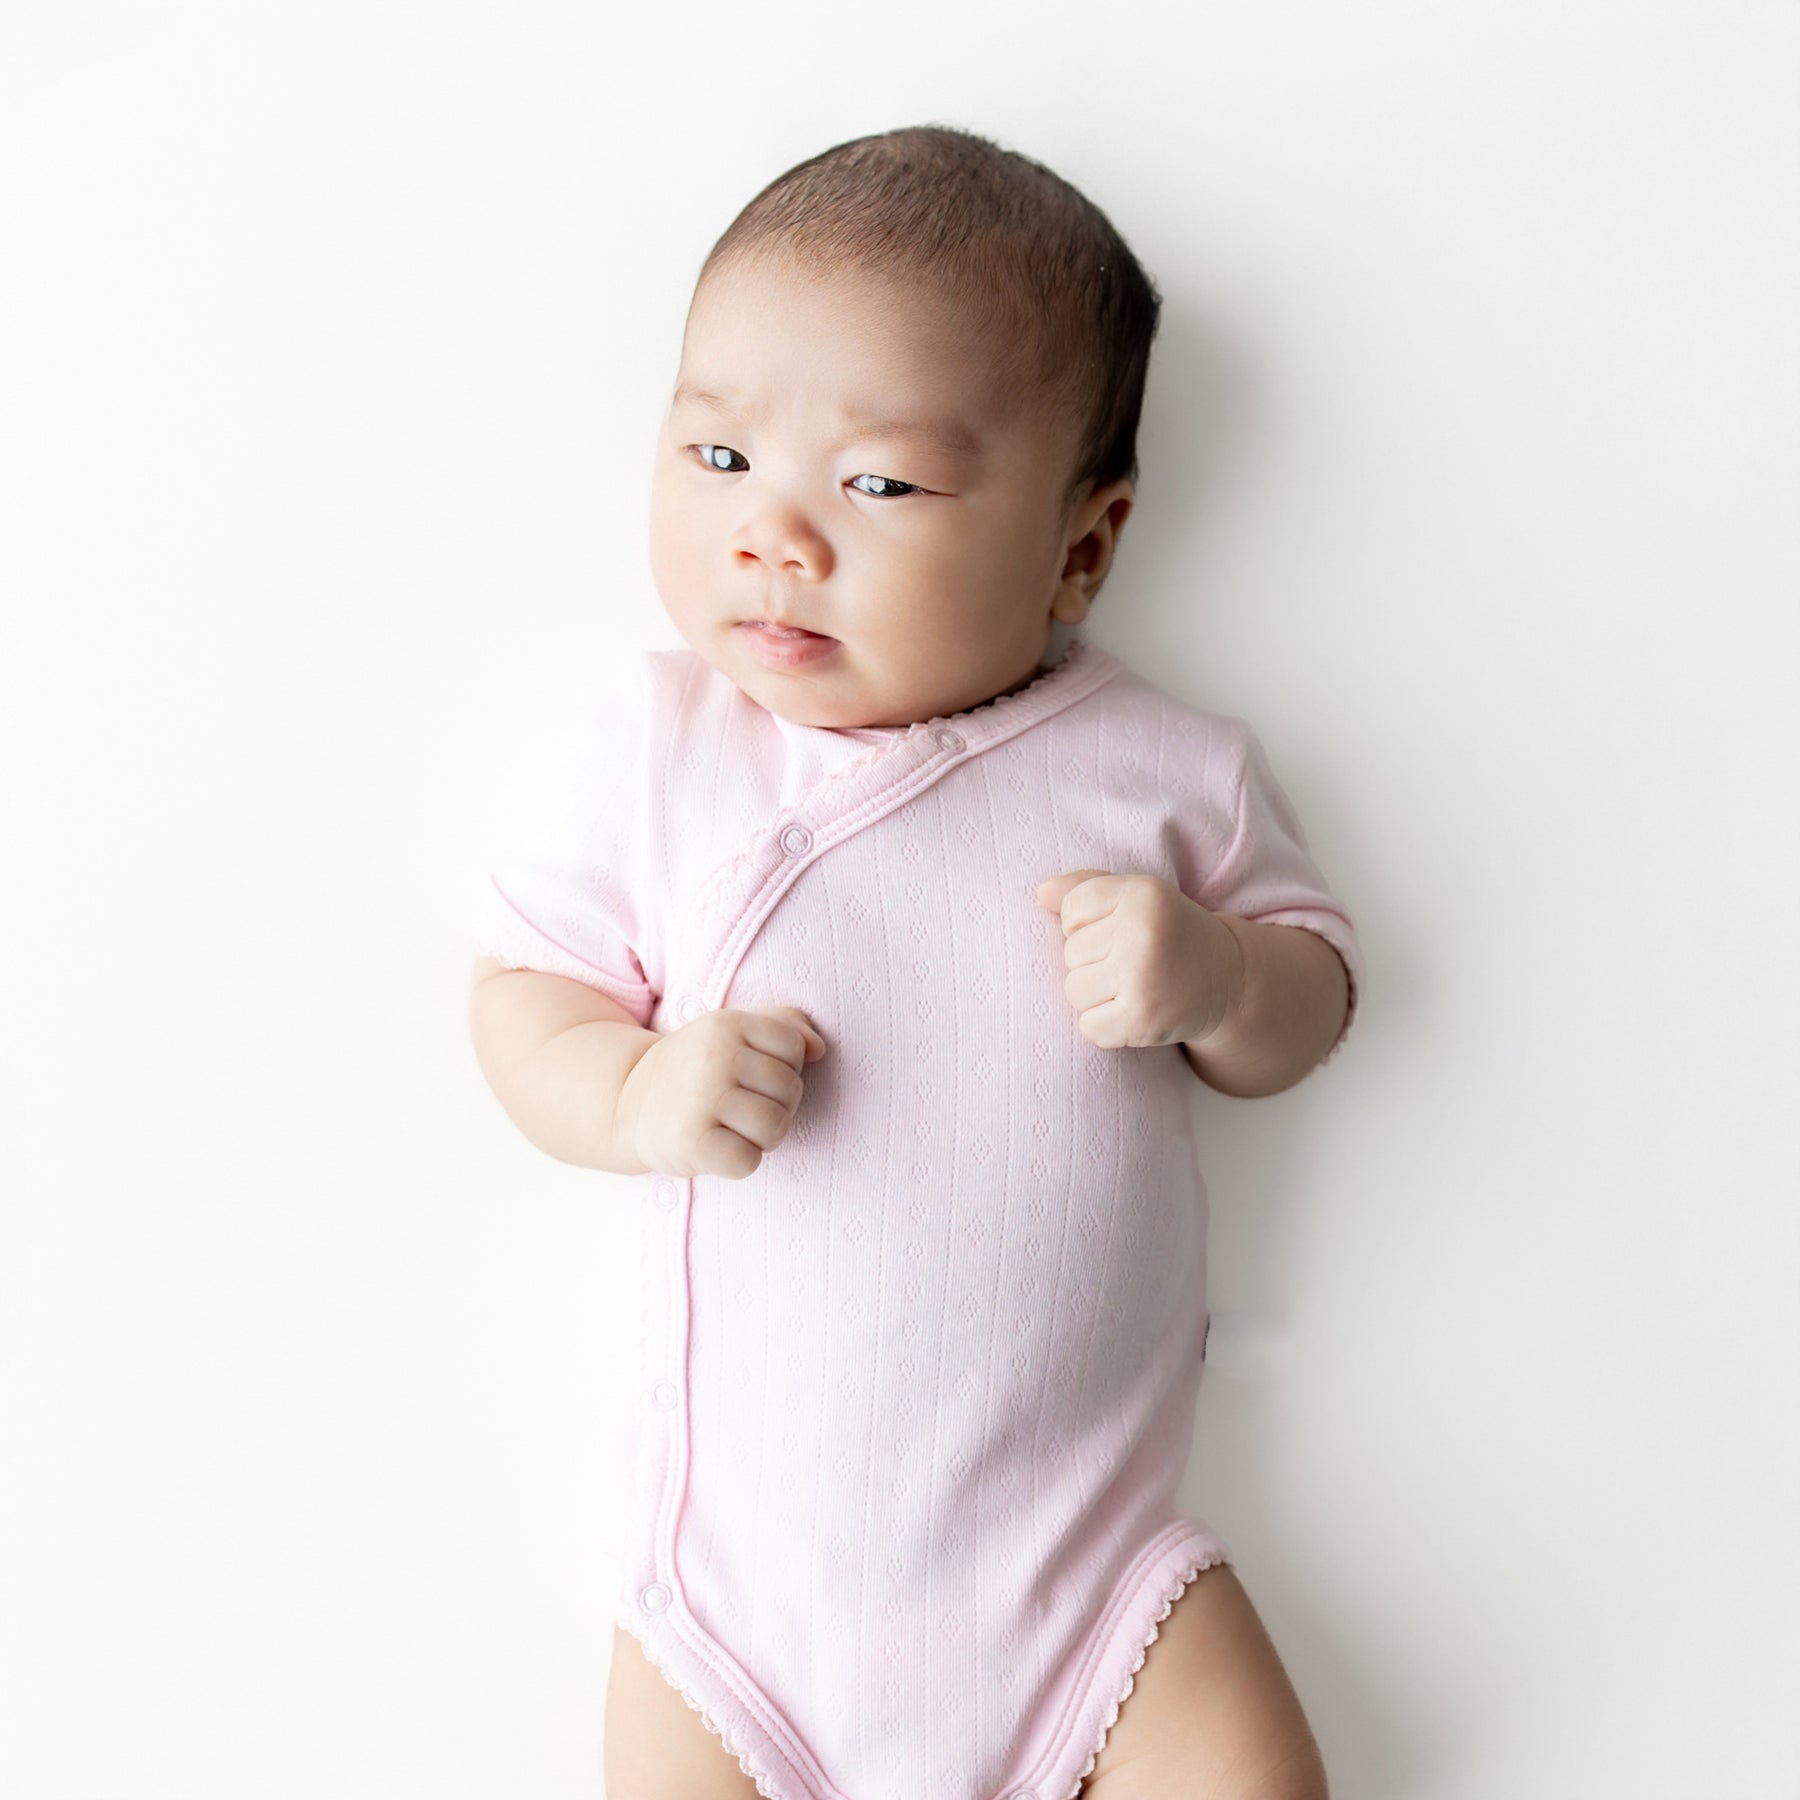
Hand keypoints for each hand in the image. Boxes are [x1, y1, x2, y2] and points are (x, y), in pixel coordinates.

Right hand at [615, 1005, 827, 1179]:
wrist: (626, 1104)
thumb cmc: (696, 1069)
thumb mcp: (732, 1034)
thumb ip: (783, 1027)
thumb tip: (819, 1048)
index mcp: (728, 1023)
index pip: (795, 1047)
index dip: (783, 1067)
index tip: (751, 1075)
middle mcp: (715, 1056)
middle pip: (790, 1090)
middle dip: (775, 1106)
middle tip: (740, 1107)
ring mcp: (701, 1098)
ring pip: (775, 1127)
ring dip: (762, 1138)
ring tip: (734, 1129)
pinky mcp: (691, 1141)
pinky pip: (748, 1161)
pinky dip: (740, 1162)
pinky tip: (718, 1149)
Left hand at [1033, 868, 1244, 1050]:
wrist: (1230, 981)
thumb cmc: (1171, 933)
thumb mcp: (1138, 897)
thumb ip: (1087, 887)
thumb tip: (1041, 894)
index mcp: (1142, 893)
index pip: (1071, 910)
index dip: (1088, 925)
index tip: (1121, 931)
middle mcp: (1143, 931)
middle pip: (1070, 953)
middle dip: (1094, 962)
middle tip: (1135, 964)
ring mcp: (1142, 977)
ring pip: (1074, 991)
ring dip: (1096, 996)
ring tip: (1133, 987)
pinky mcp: (1142, 1019)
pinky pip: (1089, 1027)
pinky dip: (1106, 1027)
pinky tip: (1134, 1013)